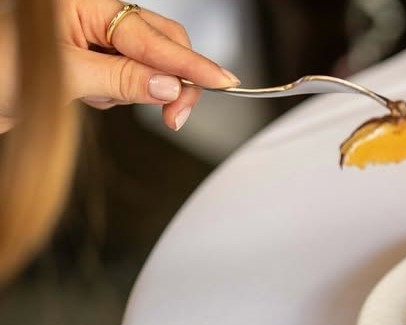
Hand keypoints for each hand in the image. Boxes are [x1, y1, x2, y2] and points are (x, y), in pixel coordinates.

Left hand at [54, 0, 238, 129]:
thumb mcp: (65, 74)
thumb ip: (120, 78)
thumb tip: (169, 86)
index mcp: (86, 4)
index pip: (154, 38)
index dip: (191, 64)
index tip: (224, 81)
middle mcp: (94, 16)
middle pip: (160, 46)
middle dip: (170, 81)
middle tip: (173, 116)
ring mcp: (93, 38)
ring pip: (146, 67)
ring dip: (133, 91)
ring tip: (93, 94)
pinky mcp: (91, 60)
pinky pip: (126, 79)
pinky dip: (117, 94)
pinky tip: (89, 93)